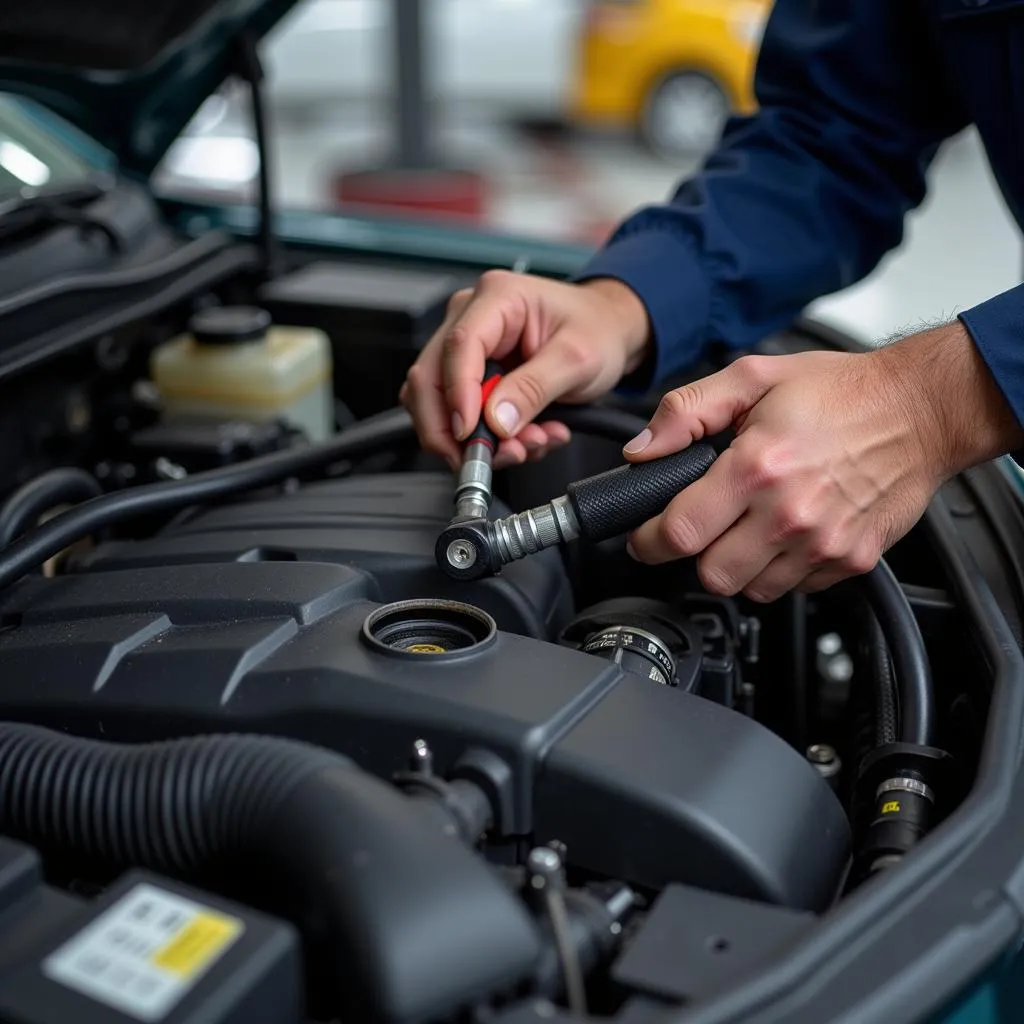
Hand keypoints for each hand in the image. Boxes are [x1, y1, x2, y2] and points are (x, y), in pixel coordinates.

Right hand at [400, 271, 650, 469]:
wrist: (609, 332)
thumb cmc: (597, 329)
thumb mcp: (578, 359)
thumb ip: (535, 388)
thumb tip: (496, 421)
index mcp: (497, 298)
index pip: (459, 346)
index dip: (457, 395)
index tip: (469, 433)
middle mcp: (471, 317)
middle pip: (430, 379)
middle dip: (455, 430)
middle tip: (487, 458)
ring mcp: (467, 348)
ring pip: (439, 405)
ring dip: (476, 440)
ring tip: (526, 447)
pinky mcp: (471, 376)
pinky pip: (460, 416)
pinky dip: (489, 440)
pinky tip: (526, 439)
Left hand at [623, 323, 1022, 601]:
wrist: (921, 409)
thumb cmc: (841, 392)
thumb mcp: (752, 378)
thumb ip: (686, 411)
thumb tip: (642, 449)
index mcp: (756, 467)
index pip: (679, 532)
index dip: (650, 541)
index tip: (645, 538)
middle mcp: (788, 513)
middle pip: (711, 575)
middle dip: (693, 557)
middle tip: (698, 532)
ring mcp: (822, 543)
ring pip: (751, 591)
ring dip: (737, 568)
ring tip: (744, 531)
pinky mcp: (851, 560)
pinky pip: (795, 589)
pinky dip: (779, 572)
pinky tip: (783, 536)